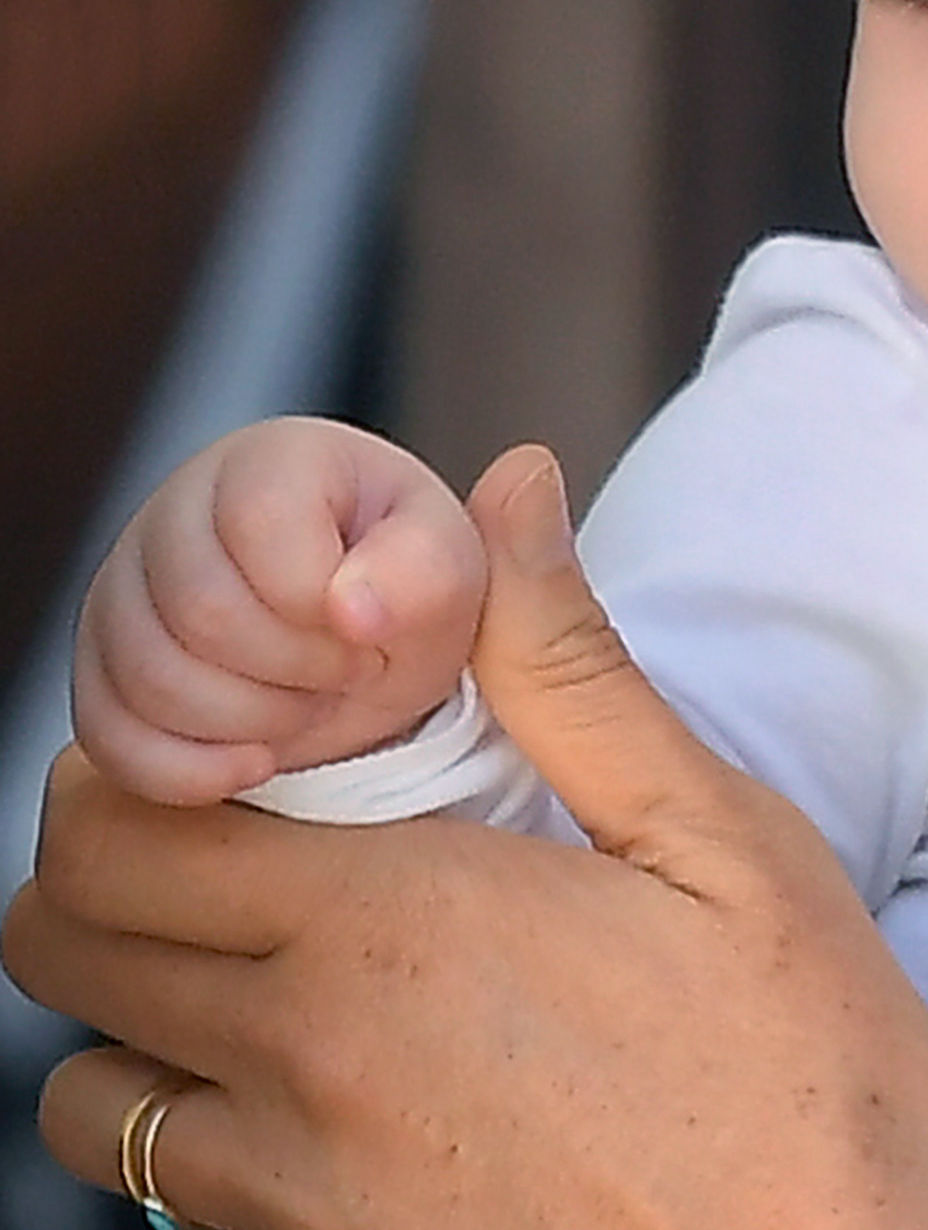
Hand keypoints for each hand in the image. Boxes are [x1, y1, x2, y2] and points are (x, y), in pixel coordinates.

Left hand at [12, 450, 927, 1229]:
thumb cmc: (830, 1093)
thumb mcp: (729, 845)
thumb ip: (575, 670)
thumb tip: (501, 485)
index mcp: (391, 920)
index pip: (113, 832)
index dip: (111, 786)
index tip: (192, 772)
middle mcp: (307, 1072)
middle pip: (67, 965)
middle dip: (102, 901)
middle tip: (219, 880)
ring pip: (120, 1123)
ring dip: (173, 1062)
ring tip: (318, 1039)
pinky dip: (300, 1225)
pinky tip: (439, 1200)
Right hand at [73, 416, 485, 800]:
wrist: (367, 664)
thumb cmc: (420, 607)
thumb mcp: (480, 587)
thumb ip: (511, 552)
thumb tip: (524, 479)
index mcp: (281, 460)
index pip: (265, 525)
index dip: (327, 602)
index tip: (376, 630)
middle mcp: (182, 507)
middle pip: (199, 607)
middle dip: (293, 668)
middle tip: (349, 675)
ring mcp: (127, 590)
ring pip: (144, 673)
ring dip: (246, 719)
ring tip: (309, 707)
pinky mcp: (102, 673)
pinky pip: (103, 732)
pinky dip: (184, 769)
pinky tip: (254, 765)